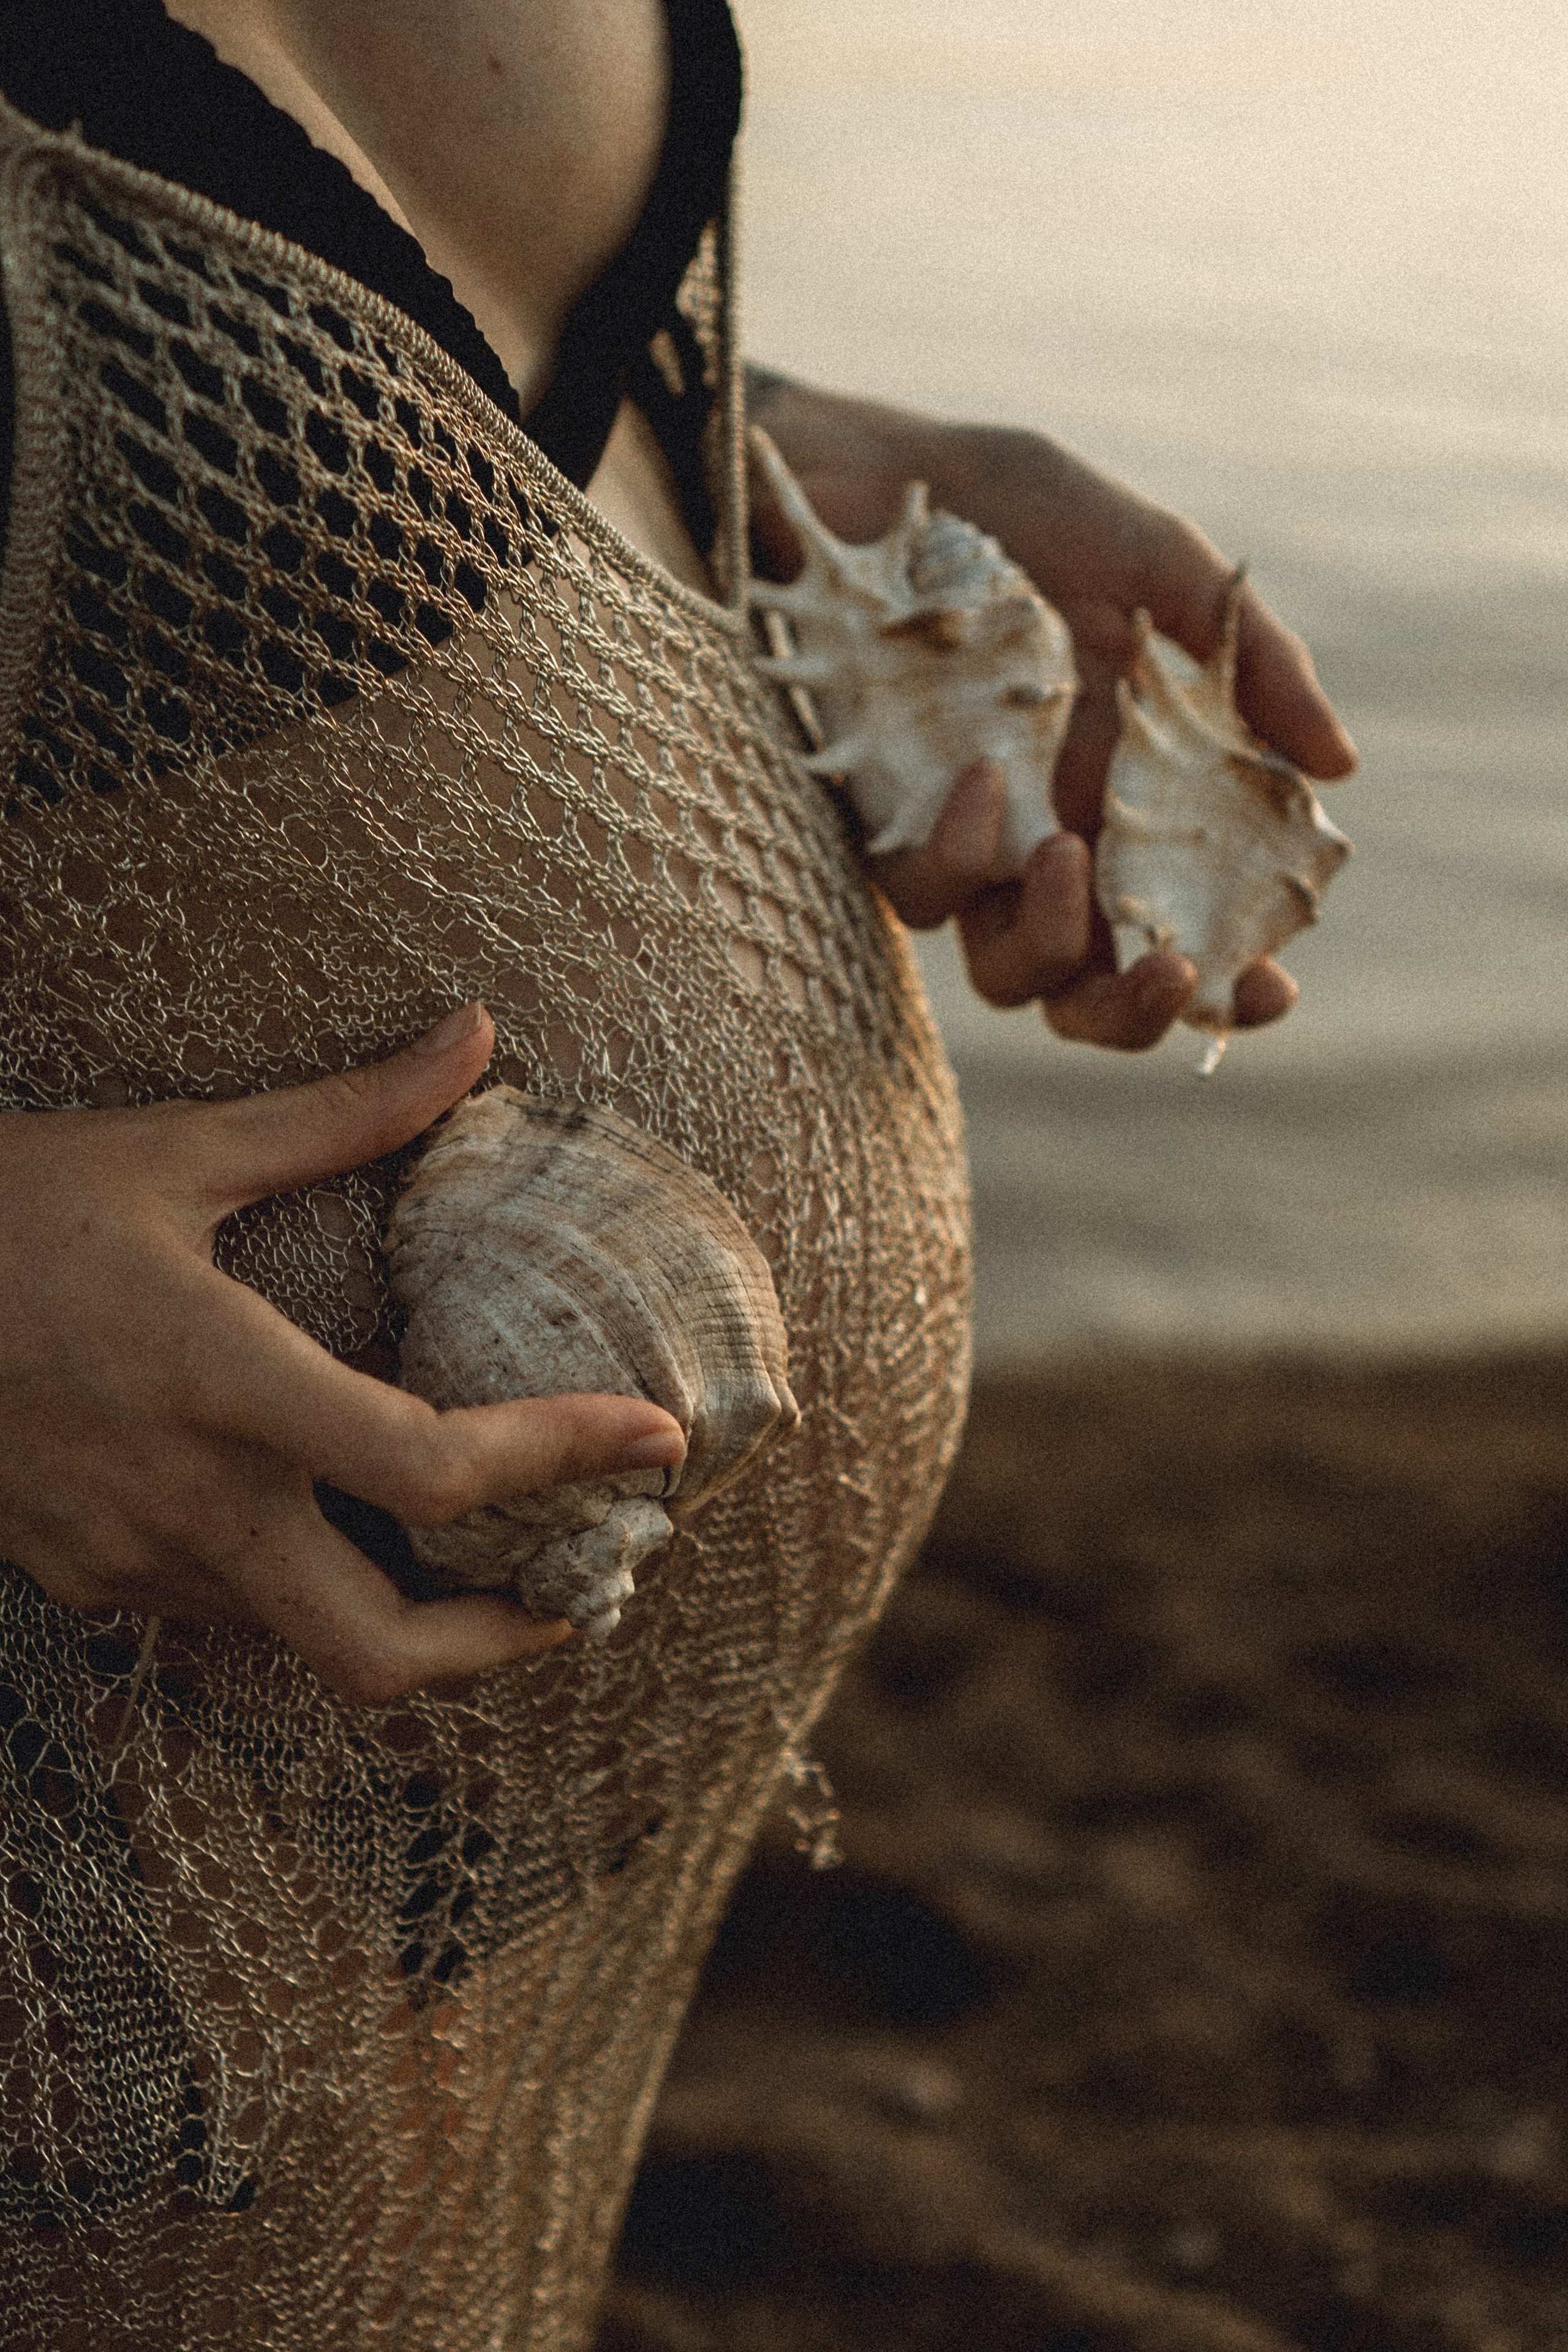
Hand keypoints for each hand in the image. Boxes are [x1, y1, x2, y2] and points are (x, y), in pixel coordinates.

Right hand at [0, 1005, 685, 1702]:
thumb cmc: (4, 1207)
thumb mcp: (176, 1150)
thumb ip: (344, 1112)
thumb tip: (476, 1034)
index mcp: (219, 1382)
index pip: (428, 1466)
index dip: (563, 1459)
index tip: (656, 1440)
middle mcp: (183, 1501)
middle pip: (381, 1655)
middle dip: (504, 1646)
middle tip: (583, 1588)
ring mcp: (127, 1561)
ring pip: (306, 1641)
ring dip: (408, 1612)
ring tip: (487, 1549)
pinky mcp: (87, 1580)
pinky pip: (231, 1613)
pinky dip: (309, 1584)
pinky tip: (336, 1517)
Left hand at [747, 378, 1357, 1049]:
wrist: (870, 478)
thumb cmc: (1020, 516)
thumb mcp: (1157, 566)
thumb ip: (1252, 662)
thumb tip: (1337, 764)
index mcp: (1133, 805)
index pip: (1184, 930)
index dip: (1227, 986)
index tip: (1269, 984)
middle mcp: (1052, 845)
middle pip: (1090, 995)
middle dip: (1135, 1014)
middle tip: (1174, 970)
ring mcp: (968, 846)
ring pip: (1006, 973)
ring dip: (1050, 941)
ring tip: (1063, 851)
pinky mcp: (886, 826)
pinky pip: (924, 893)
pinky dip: (959, 851)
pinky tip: (983, 774)